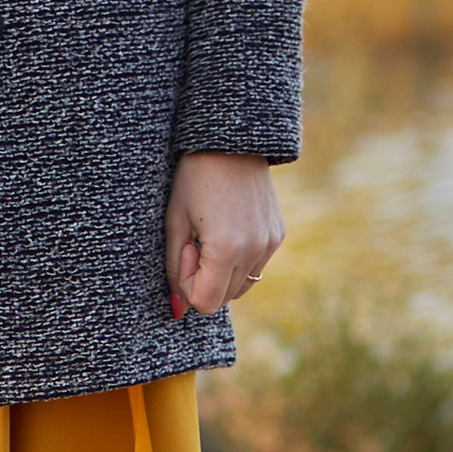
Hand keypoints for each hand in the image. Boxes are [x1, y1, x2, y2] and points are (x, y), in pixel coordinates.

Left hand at [165, 151, 282, 317]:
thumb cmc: (192, 178)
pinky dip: (238, 259)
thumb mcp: (174, 220)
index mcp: (227, 249)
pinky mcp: (277, 235)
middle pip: (224, 297)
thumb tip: (178, 310)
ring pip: (242, 285)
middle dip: (204, 277)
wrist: (229, 141)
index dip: (187, 283)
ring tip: (209, 233)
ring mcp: (270, 245)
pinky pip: (255, 266)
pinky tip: (226, 227)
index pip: (206, 302)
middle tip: (193, 239)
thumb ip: (175, 266)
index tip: (183, 250)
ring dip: (221, 271)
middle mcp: (255, 252)